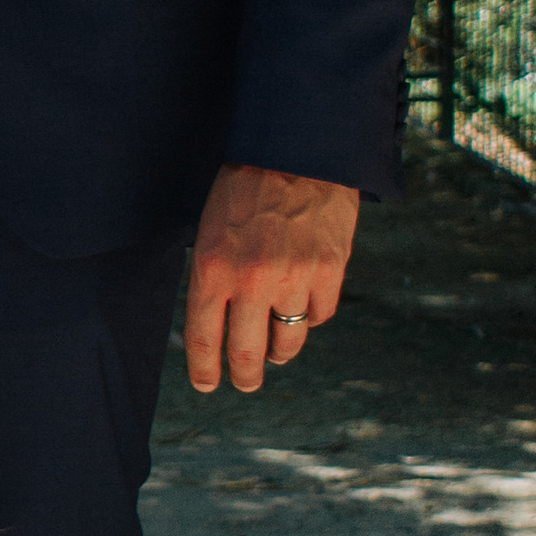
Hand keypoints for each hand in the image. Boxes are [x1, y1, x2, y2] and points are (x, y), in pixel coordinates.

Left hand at [183, 166, 358, 394]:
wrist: (295, 151)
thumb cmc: (244, 189)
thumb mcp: (210, 232)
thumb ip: (214, 279)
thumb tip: (219, 326)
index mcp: (213, 269)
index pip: (204, 338)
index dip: (205, 370)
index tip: (208, 385)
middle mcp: (252, 280)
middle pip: (248, 353)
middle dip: (246, 376)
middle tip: (246, 383)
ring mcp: (294, 278)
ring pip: (289, 340)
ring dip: (281, 350)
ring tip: (277, 350)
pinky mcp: (330, 271)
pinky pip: (320, 315)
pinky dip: (311, 317)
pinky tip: (304, 309)